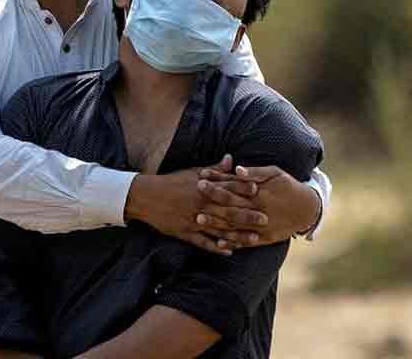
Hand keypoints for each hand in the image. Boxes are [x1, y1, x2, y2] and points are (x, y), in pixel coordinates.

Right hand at [124, 155, 265, 254]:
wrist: (146, 196)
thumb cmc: (172, 182)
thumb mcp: (193, 172)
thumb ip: (214, 169)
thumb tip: (231, 158)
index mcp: (203, 188)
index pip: (227, 188)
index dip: (243, 189)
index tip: (260, 191)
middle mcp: (200, 204)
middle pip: (228, 211)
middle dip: (247, 216)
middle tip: (265, 220)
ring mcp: (193, 219)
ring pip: (219, 229)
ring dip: (237, 235)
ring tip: (254, 239)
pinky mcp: (185, 232)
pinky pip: (202, 242)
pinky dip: (215, 248)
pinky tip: (229, 252)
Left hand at [196, 164, 320, 248]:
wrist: (307, 209)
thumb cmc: (288, 186)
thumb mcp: (275, 173)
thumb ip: (255, 172)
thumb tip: (237, 169)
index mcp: (260, 192)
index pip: (233, 186)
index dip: (217, 182)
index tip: (200, 177)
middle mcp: (259, 210)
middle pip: (231, 205)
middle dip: (211, 200)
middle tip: (194, 196)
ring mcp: (261, 225)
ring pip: (235, 225)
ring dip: (216, 223)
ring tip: (198, 220)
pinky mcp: (265, 238)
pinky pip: (246, 241)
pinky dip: (232, 242)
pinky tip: (217, 243)